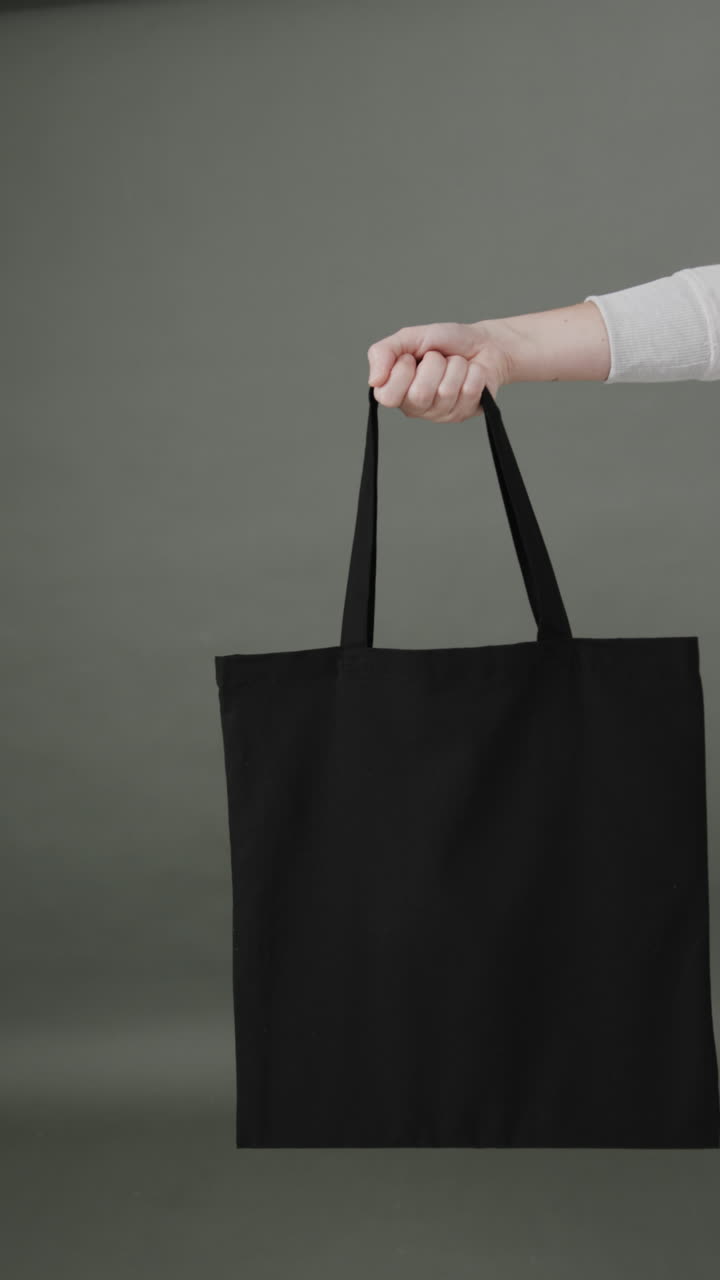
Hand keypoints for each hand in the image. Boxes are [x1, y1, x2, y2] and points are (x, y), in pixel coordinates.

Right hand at [366, 320, 515, 421]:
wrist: (482, 342)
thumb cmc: (444, 342)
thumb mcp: (409, 338)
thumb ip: (383, 352)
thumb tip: (374, 381)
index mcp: (396, 392)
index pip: (387, 396)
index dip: (402, 370)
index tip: (412, 357)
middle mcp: (416, 408)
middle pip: (419, 394)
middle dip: (434, 365)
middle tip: (438, 359)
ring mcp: (441, 414)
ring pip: (446, 391)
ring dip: (455, 366)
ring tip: (455, 364)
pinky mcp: (465, 413)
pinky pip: (469, 391)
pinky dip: (473, 372)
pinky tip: (470, 372)